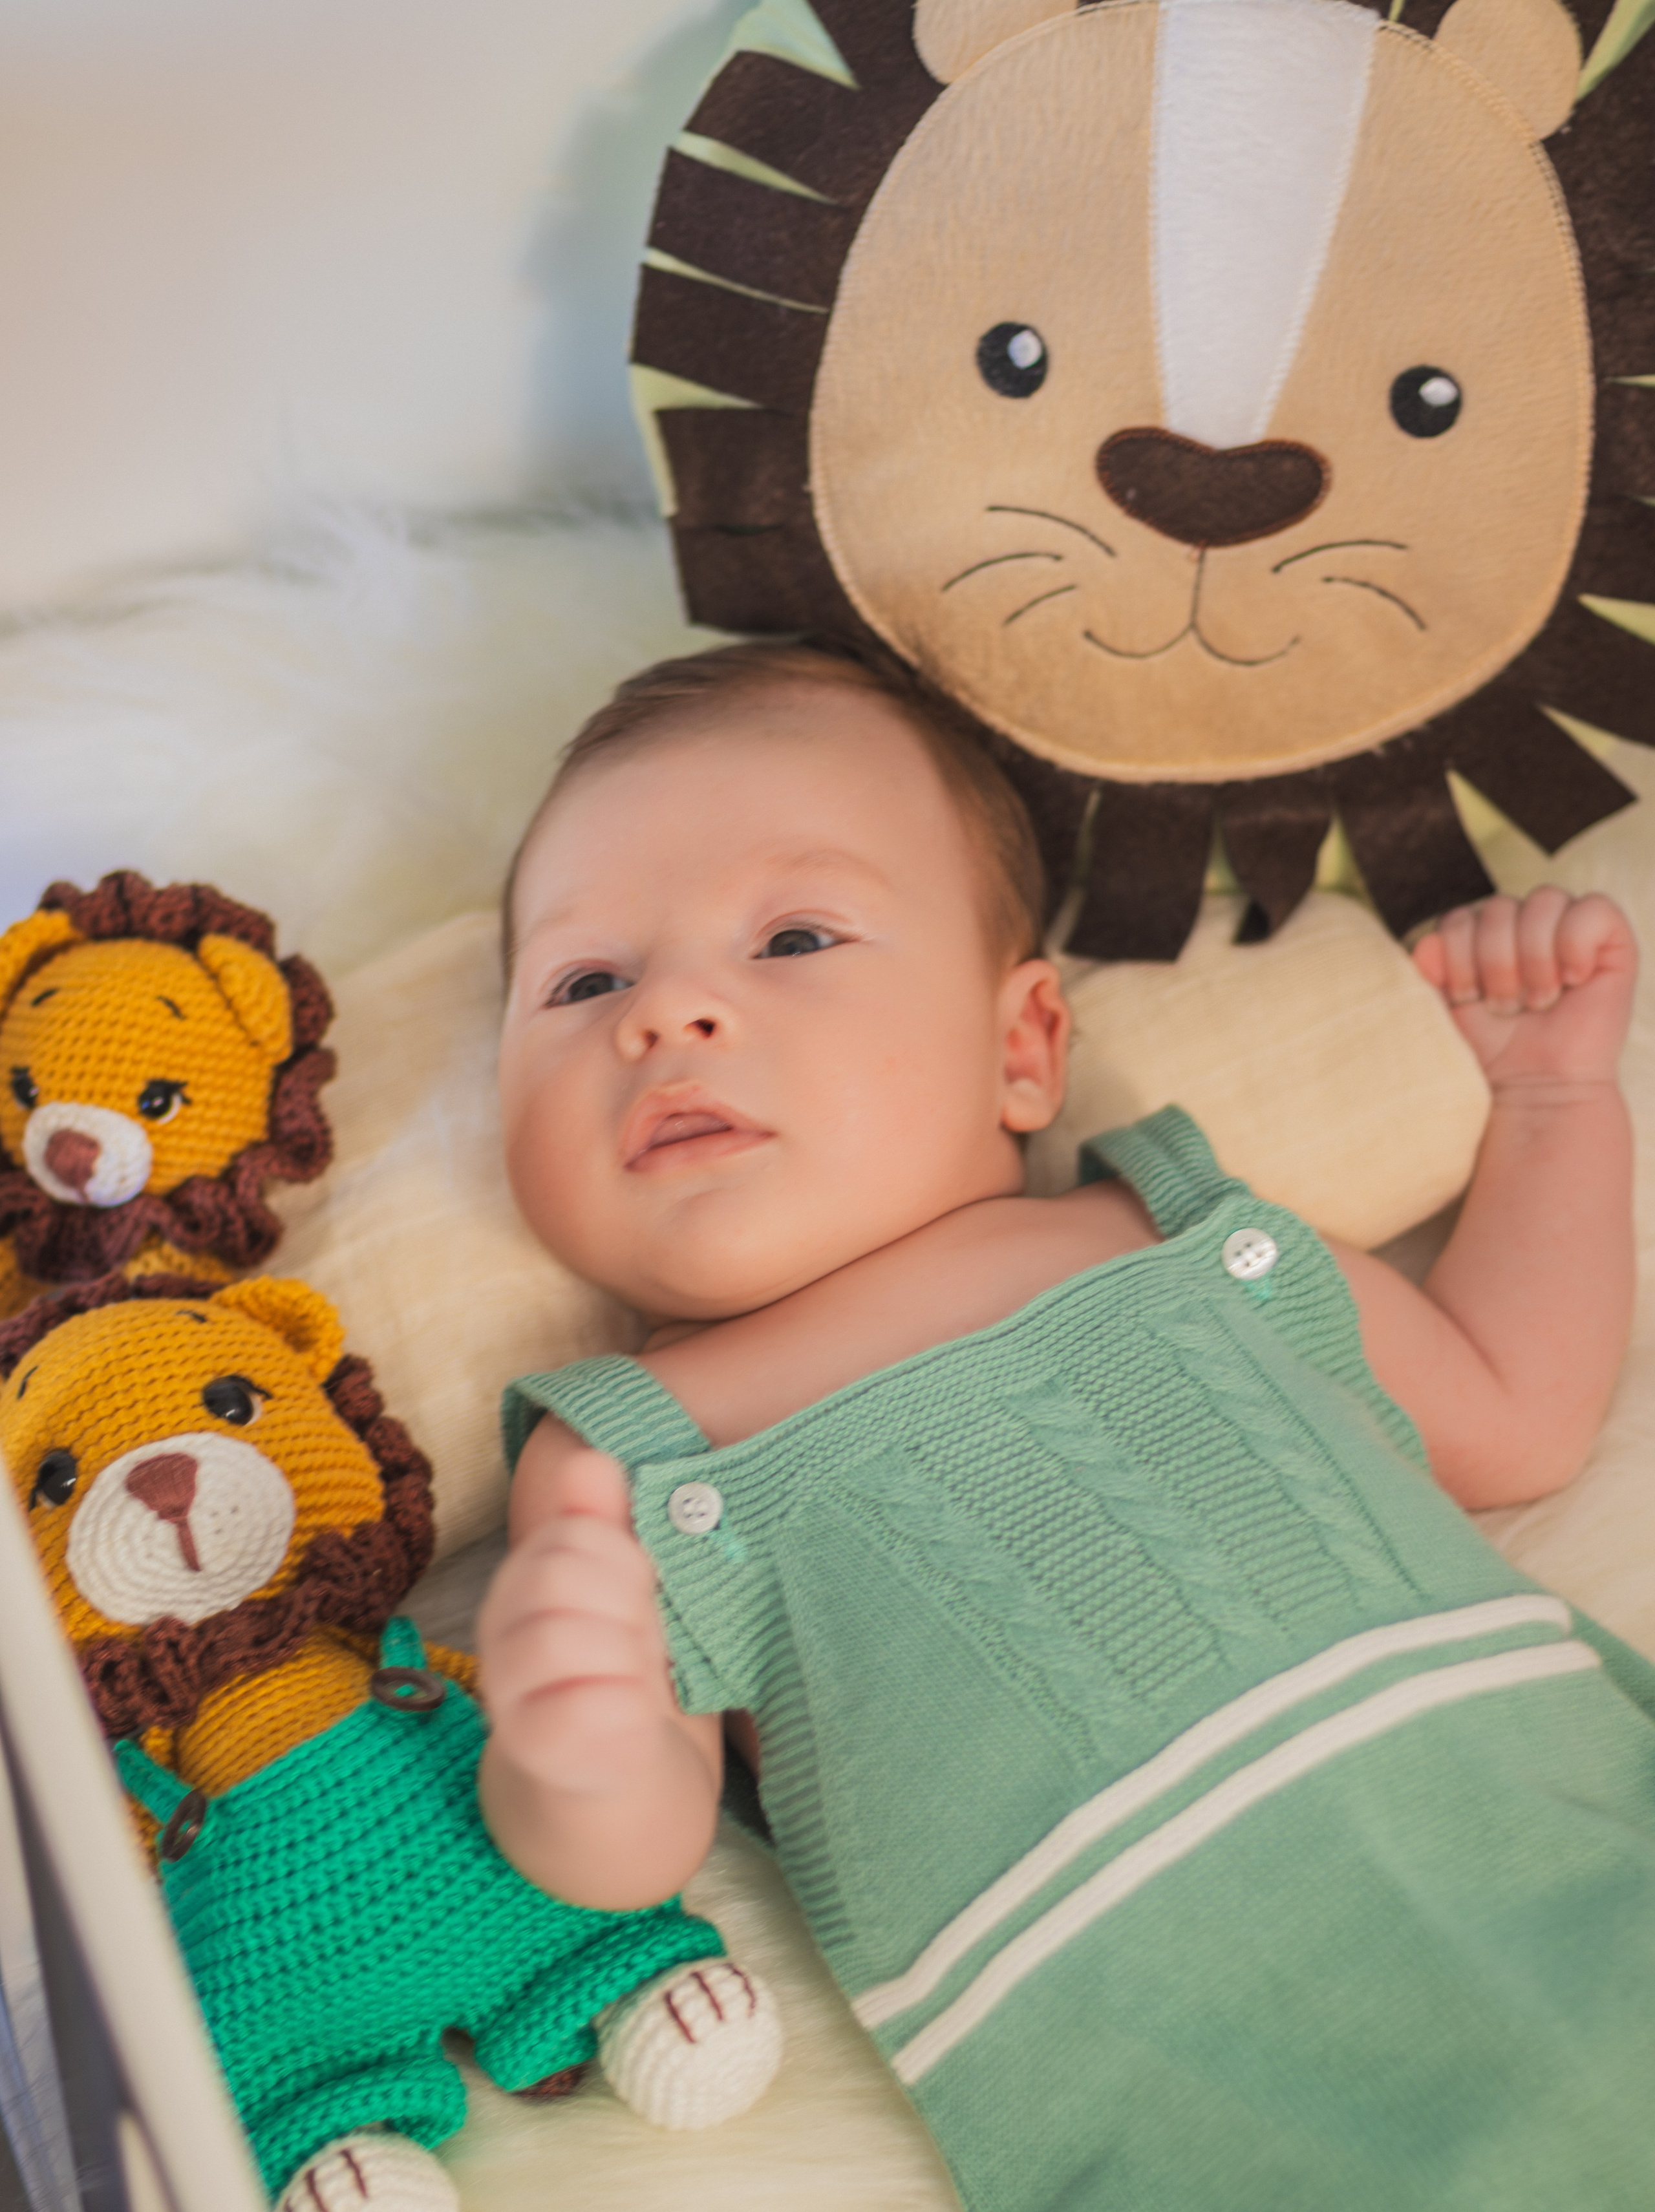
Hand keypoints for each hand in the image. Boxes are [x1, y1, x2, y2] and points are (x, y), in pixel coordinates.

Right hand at [478, 1448, 674, 1797]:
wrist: (611, 1787)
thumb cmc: (620, 1670)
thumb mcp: (619, 1590)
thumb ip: (605, 1525)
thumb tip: (588, 1459)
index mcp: (524, 1582)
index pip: (573, 1536)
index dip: (626, 1564)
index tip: (642, 1601)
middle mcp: (502, 1634)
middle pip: (563, 1577)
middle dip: (626, 1607)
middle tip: (646, 1646)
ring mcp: (512, 1696)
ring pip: (567, 1640)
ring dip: (629, 1660)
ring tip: (640, 1683)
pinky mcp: (536, 1755)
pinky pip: (580, 1715)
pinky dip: (623, 1715)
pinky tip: (635, 1722)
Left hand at [1413, 888, 1635, 1094]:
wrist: (1538, 1084)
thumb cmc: (1495, 1047)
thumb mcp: (1450, 1010)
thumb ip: (1430, 974)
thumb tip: (1427, 942)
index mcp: (1485, 932)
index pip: (1461, 915)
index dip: (1458, 955)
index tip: (1468, 997)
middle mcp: (1526, 922)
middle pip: (1500, 905)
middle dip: (1495, 962)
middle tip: (1507, 1006)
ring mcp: (1570, 928)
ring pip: (1545, 899)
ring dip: (1534, 956)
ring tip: (1539, 999)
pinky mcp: (1612, 941)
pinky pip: (1595, 908)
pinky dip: (1576, 944)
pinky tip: (1574, 979)